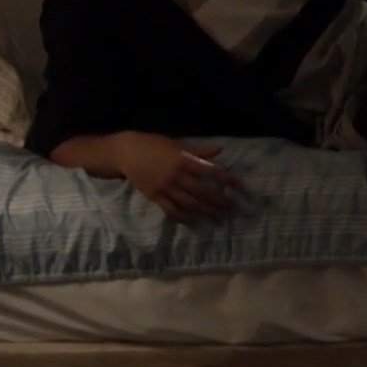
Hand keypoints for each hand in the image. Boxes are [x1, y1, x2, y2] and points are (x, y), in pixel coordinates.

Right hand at [113, 134, 243, 223]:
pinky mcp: (154, 196)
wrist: (125, 152)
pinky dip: (184, 217)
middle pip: (202, 191)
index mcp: (183, 160)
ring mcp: (165, 187)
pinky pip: (171, 210)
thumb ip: (198, 150)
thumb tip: (219, 150)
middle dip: (219, 200)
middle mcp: (176, 175)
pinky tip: (194, 222)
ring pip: (189, 203)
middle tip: (233, 208)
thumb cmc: (154, 145)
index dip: (226, 179)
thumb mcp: (177, 144)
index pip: (210, 171)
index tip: (240, 186)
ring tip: (219, 218)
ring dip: (205, 211)